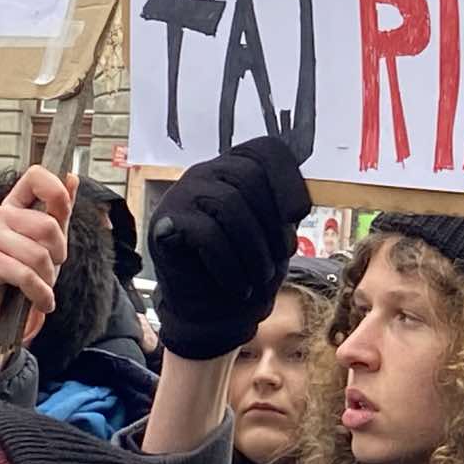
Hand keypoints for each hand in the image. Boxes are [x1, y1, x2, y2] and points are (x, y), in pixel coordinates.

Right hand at [0, 166, 77, 380]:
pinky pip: (25, 273)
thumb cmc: (21, 278)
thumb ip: (59, 210)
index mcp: (14, 206)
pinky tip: (42, 302)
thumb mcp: (49, 243)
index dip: (56, 191)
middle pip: (48, 224)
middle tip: (52, 267)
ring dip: (48, 278)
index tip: (63, 213)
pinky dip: (40, 293)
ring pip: (39, 253)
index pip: (35, 176)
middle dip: (59, 253)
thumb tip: (72, 177)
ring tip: (43, 286)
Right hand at [149, 136, 310, 359]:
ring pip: (228, 203)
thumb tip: (298, 203)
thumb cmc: (247, 267)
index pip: (266, 150)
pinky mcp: (164, 222)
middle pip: (249, 176)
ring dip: (253, 248)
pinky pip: (205, 232)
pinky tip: (239, 285)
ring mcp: (182, 193)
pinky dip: (229, 263)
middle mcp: (207, 171)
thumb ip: (284, 207)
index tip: (299, 215)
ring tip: (260, 277)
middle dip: (271, 224)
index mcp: (237, 167)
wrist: (211, 313)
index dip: (287, 179)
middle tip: (279, 259)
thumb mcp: (275, 232)